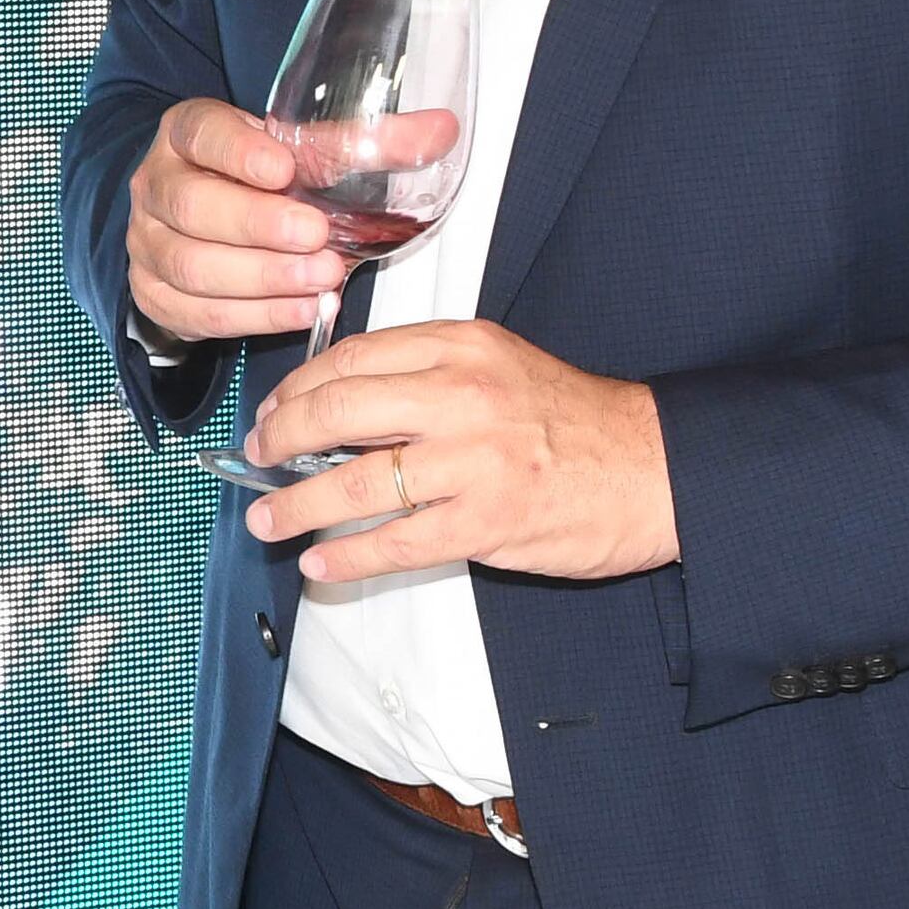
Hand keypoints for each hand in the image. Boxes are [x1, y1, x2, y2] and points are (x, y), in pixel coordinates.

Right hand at [126, 98, 343, 346]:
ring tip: (321, 278)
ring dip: (264, 278)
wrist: (206, 222)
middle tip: (316, 235)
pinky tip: (302, 309)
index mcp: (185, 134)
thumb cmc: (250, 180)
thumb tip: (433, 133)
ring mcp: (147, 243)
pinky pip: (201, 314)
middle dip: (259, 226)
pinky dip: (257, 316)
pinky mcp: (155, 294)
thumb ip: (355, 144)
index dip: (238, 152)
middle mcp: (156, 186)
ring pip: (192, 266)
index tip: (282, 168)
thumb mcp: (292, 149)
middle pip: (192, 206)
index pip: (201, 133)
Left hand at [240, 319, 678, 583]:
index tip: (272, 412)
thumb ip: (427, 375)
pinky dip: (347, 554)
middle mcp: (463, 395)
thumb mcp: (499, 367)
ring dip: (297, 504)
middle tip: (256, 458)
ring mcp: (474, 460)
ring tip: (269, 518)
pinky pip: (395, 541)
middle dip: (279, 438)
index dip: (297, 389)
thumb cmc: (573, 422)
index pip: (352, 359)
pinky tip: (321, 561)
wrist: (652, 467)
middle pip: (338, 411)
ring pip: (356, 480)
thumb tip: (340, 402)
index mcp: (462, 347)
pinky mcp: (487, 520)